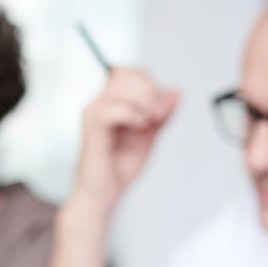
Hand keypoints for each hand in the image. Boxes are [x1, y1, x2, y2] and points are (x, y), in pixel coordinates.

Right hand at [69, 68, 179, 217]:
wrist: (105, 193)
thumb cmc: (119, 166)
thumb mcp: (150, 134)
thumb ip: (163, 113)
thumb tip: (175, 91)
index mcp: (113, 102)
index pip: (131, 73)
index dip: (151, 83)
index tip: (163, 109)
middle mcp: (100, 103)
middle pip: (125, 73)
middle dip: (149, 90)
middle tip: (159, 115)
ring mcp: (93, 113)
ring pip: (118, 84)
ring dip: (142, 101)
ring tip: (148, 123)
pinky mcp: (91, 127)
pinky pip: (111, 107)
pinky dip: (131, 114)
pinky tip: (138, 127)